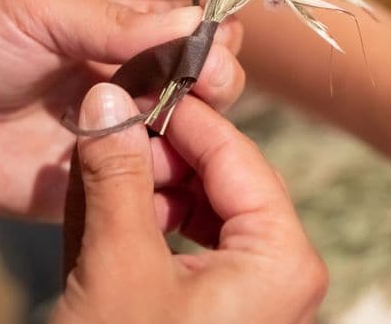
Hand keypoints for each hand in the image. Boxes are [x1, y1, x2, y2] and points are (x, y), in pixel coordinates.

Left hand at [0, 0, 243, 220]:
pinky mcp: (101, 189)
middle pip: (201, 92)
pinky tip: (168, 182)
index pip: (189, 38)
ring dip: (196, 141)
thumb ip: (113, 20)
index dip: (212, 42)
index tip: (216, 50)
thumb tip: (194, 22)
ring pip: (184, 145)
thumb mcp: (40, 10)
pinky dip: (169, 192)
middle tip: (204, 89)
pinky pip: (149, 195)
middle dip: (214, 89)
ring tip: (175, 135)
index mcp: (120, 37)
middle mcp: (128, 88)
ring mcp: (118, 141)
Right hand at [52, 83, 326, 322]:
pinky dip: (155, 220)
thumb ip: (115, 173)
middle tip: (112, 132)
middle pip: (223, 177)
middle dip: (163, 152)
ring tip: (106, 171)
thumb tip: (107, 99)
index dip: (181, 115)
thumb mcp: (116, 263)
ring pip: (207, 206)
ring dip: (154, 184)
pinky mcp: (226, 306)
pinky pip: (196, 240)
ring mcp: (258, 290)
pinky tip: (117, 212)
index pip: (236, 154)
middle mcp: (283, 271)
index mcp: (283, 258)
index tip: (134, 89)